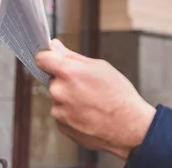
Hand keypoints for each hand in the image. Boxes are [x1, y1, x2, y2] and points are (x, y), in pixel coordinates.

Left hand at [35, 39, 155, 159]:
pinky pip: (63, 113)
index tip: (53, 59)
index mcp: (69, 72)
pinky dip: (73, 113)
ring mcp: (59, 111)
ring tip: (93, 102)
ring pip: (60, 98)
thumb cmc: (119, 95)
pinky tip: (90, 113)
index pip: (42, 58)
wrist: (129, 126)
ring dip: (70, 98)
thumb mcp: (101, 67)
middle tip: (88, 86)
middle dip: (67, 81)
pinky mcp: (61, 126)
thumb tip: (55, 46)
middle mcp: (59, 91)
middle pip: (54, 80)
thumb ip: (73, 56)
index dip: (49, 57)